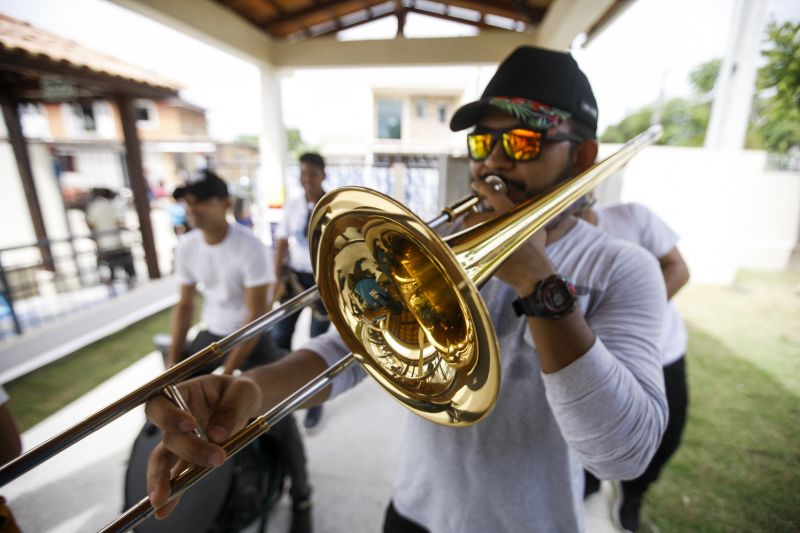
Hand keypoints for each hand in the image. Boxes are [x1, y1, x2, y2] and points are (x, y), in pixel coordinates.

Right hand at [145, 374, 261, 517]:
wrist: (245, 403)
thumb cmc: (241, 391)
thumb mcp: (243, 391)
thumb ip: (230, 408)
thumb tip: (217, 436)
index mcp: (182, 394)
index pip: (161, 404)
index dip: (169, 416)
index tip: (190, 424)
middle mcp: (175, 419)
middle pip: (168, 436)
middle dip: (188, 450)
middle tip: (216, 459)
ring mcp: (180, 440)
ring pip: (164, 460)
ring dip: (163, 480)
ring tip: (162, 500)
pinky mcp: (189, 458)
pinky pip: (177, 475)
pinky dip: (174, 492)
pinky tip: (165, 510)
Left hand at [463, 179, 551, 294]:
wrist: (534, 272)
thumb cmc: (537, 251)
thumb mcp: (537, 228)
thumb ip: (529, 216)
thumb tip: (533, 209)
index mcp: (512, 213)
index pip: (493, 194)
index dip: (482, 187)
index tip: (475, 184)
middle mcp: (499, 222)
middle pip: (472, 216)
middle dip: (470, 218)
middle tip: (472, 220)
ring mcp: (490, 237)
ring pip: (470, 229)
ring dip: (470, 232)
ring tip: (477, 237)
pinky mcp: (484, 251)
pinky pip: (472, 244)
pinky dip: (473, 246)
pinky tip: (481, 250)